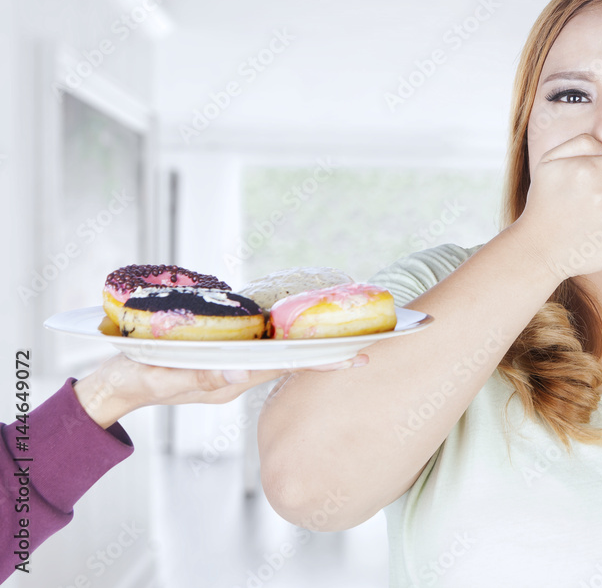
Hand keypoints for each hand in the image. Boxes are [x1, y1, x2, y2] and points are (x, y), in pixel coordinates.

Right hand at [72, 352, 366, 428]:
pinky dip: (283, 341)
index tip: (353, 356)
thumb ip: (196, 376)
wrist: (115, 388)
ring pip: (279, 355)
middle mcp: (238, 375)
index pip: (283, 368)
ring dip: (309, 345)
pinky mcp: (222, 359)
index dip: (318, 360)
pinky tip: (300, 332)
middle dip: (326, 352)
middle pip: (290, 361)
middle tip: (368, 342)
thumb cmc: (135, 381)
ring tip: (345, 332)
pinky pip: (260, 350)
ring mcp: (231, 367)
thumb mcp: (160, 378)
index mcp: (229, 381)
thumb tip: (238, 373)